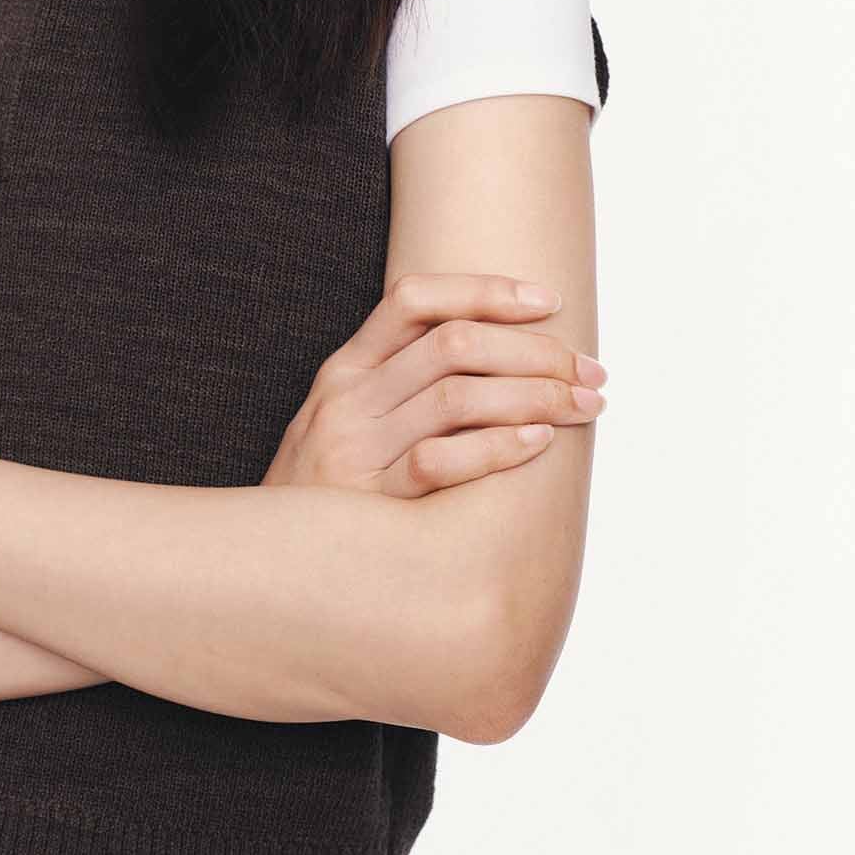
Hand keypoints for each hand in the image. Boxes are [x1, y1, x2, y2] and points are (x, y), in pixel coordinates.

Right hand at [262, 272, 606, 499]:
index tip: (550, 301)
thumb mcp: (342, 422)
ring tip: (583, 405)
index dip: (487, 289)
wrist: (264, 565)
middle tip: (591, 371)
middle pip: (454, 344)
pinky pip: (440, 462)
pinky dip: (497, 448)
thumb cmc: (323, 493)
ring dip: (536, 395)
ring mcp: (355, 448)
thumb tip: (497, 358)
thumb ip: (396, 386)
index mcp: (345, 368)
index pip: (416, 298)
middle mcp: (348, 398)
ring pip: (457, 396)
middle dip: (537, 351)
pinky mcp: (368, 502)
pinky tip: (539, 444)